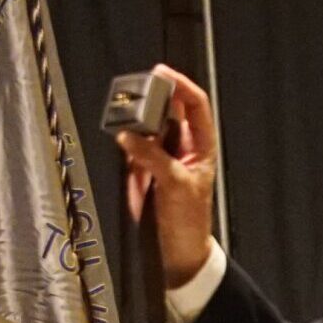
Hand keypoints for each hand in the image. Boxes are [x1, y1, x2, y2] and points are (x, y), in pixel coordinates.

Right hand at [113, 62, 219, 287]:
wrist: (176, 249)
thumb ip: (153, 158)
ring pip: (146, 125)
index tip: (161, 72)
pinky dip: (125, 138)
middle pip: (167, 109)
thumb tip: (129, 136)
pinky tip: (121, 135)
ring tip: (126, 114)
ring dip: (136, 118)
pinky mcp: (141, 167)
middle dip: (153, 97)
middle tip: (136, 91)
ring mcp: (160, 154)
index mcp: (202, 145)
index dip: (180, 85)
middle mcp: (182, 145)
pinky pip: (131, 144)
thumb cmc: (189, 219)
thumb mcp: (175, 185)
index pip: (195, 104)